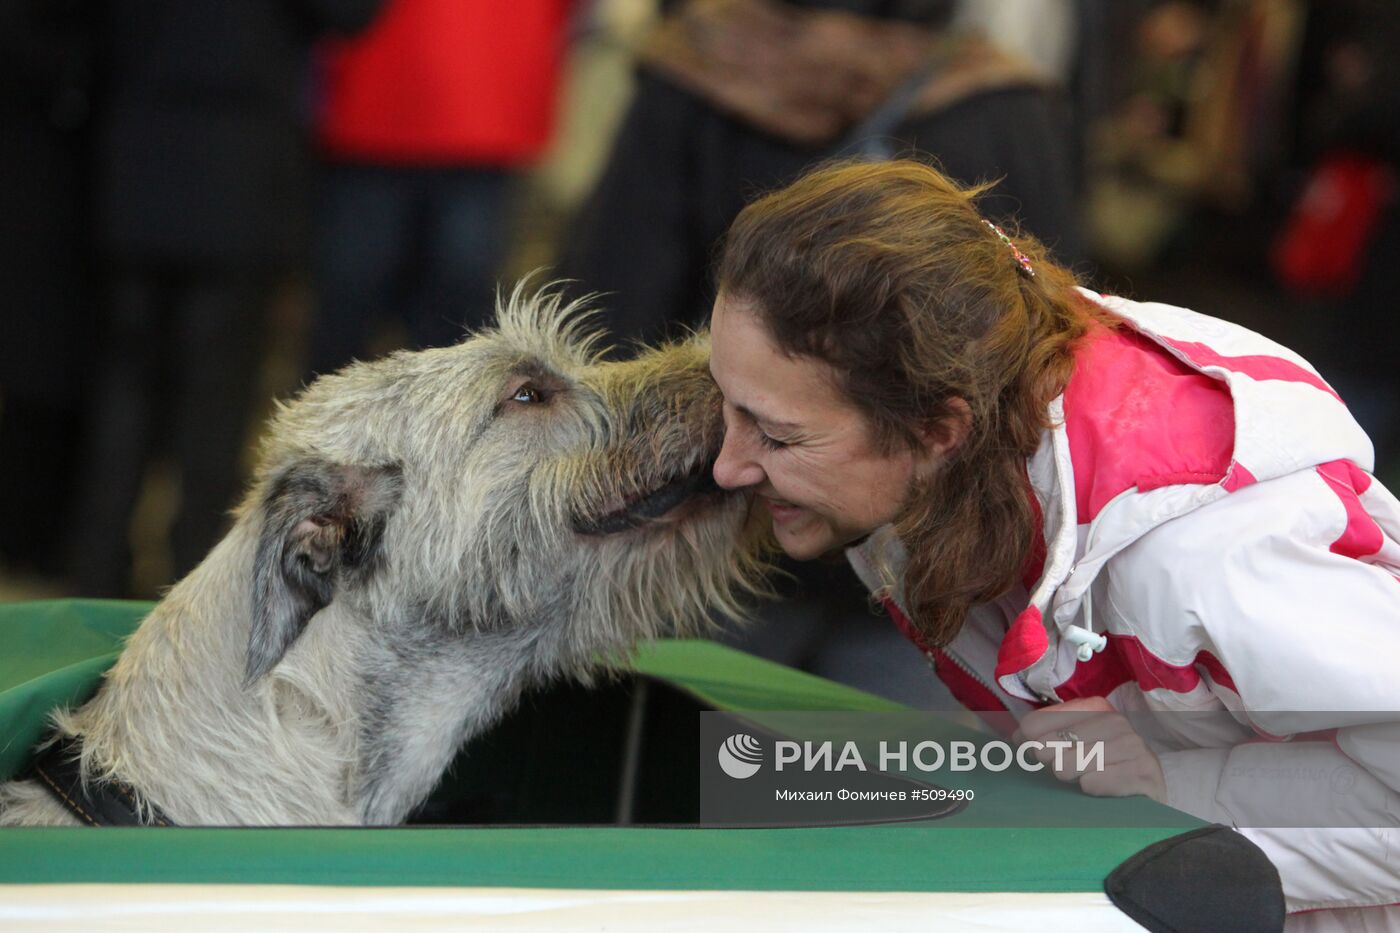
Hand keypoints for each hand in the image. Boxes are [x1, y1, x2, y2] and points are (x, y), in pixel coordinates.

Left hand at [1015, 697, 1167, 802]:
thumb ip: (1043, 737)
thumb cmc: (1102, 768)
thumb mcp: (1072, 746)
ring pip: (1075, 761)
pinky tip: (1095, 787)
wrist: (1148, 792)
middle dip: (1050, 757)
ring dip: (1071, 773)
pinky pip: (1099, 780)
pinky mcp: (1143, 774)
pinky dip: (1092, 786)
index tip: (1025, 746)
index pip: (1045, 719)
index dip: (1029, 736)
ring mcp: (1134, 747)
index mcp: (1096, 709)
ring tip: (1077, 776)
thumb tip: (1017, 737)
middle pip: (1058, 740)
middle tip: (1056, 767)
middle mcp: (1117, 722)